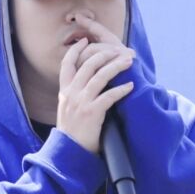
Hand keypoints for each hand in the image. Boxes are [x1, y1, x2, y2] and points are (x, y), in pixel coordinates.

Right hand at [55, 26, 136, 156]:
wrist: (69, 153)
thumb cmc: (72, 131)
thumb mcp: (66, 108)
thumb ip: (73, 93)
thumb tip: (85, 79)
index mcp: (64, 91)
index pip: (66, 64)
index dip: (75, 50)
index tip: (85, 40)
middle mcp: (70, 94)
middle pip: (87, 65)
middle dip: (104, 53)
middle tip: (117, 49)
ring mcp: (81, 102)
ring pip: (99, 76)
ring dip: (116, 66)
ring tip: (128, 61)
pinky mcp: (91, 113)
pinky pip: (109, 96)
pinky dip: (121, 89)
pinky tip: (130, 86)